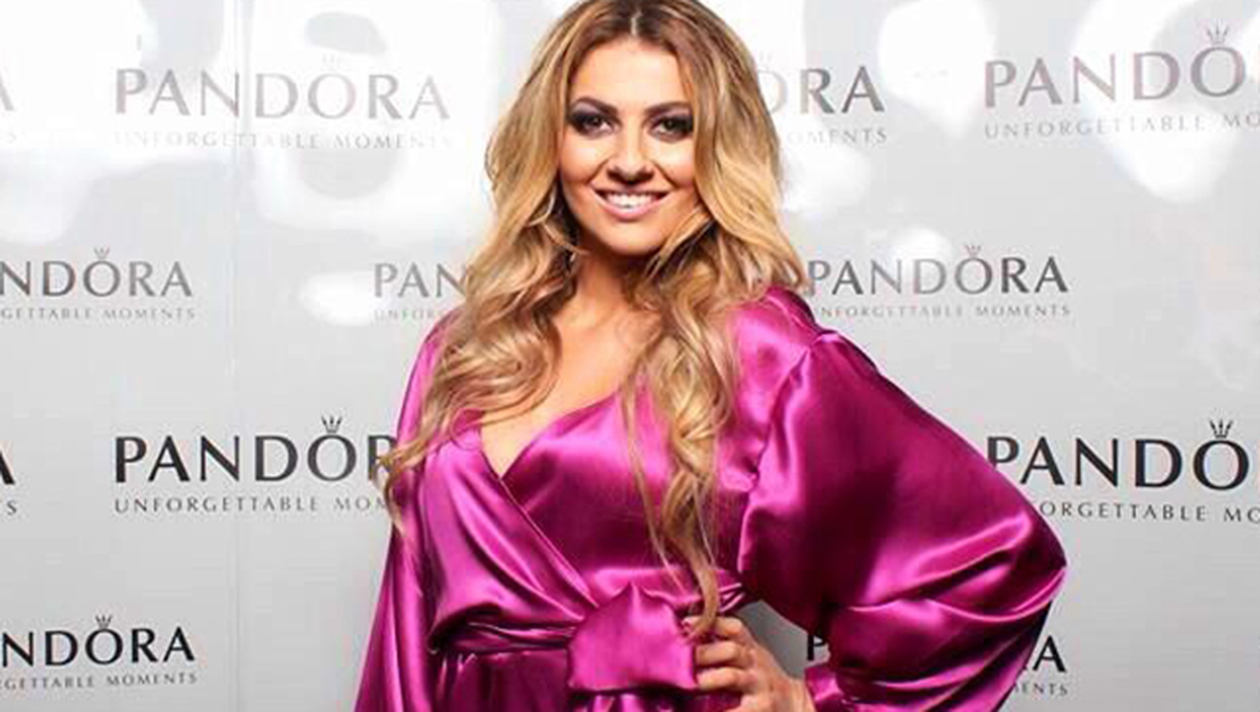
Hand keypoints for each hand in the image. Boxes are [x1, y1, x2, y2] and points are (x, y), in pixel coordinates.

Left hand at [684, 614, 816, 711]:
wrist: (795, 706)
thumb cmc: (765, 682)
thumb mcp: (752, 658)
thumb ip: (727, 646)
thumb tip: (691, 634)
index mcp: (751, 649)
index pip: (733, 628)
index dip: (710, 623)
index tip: (686, 623)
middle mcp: (756, 664)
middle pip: (730, 650)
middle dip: (703, 653)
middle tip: (679, 658)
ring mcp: (759, 686)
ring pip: (731, 676)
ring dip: (708, 679)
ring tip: (690, 685)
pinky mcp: (761, 708)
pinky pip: (737, 711)